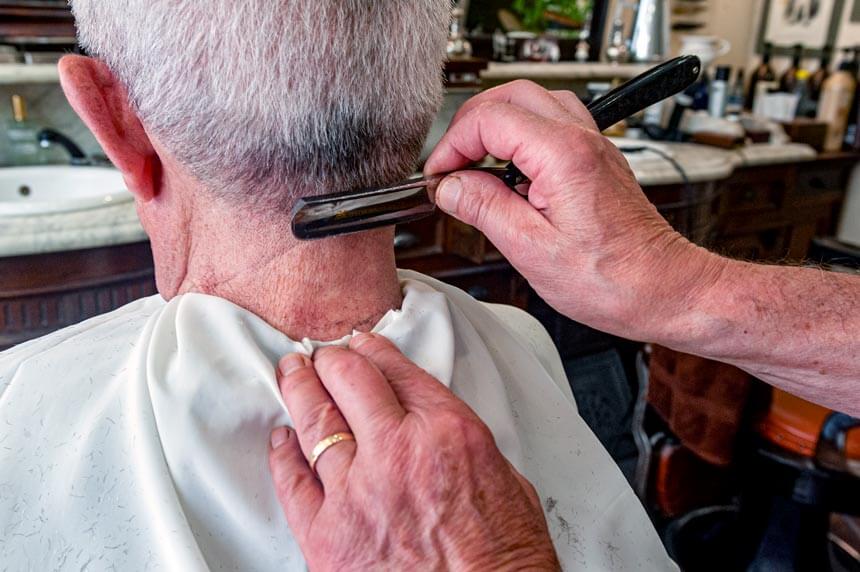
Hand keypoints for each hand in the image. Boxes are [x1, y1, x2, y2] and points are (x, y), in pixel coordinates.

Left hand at [268, 333, 559, 570]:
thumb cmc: (505, 558)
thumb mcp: (503, 477)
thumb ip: (457, 441)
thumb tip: (431, 425)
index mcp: (447, 431)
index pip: (396, 371)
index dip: (373, 351)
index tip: (363, 346)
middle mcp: (398, 452)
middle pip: (348, 382)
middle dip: (331, 361)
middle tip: (321, 355)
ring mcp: (357, 493)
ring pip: (315, 422)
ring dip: (300, 390)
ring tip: (292, 375)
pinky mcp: (328, 536)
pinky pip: (293, 482)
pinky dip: (283, 454)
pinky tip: (281, 439)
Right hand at [424, 80, 726, 341]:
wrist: (663, 289)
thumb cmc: (612, 279)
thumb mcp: (530, 249)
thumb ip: (484, 209)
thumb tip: (450, 187)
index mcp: (563, 155)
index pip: (489, 119)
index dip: (453, 145)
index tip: (440, 176)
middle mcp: (582, 140)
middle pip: (511, 95)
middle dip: (470, 124)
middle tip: (452, 163)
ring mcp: (594, 146)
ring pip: (535, 101)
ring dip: (498, 123)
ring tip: (476, 163)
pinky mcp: (598, 160)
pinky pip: (555, 124)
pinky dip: (523, 136)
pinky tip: (511, 171)